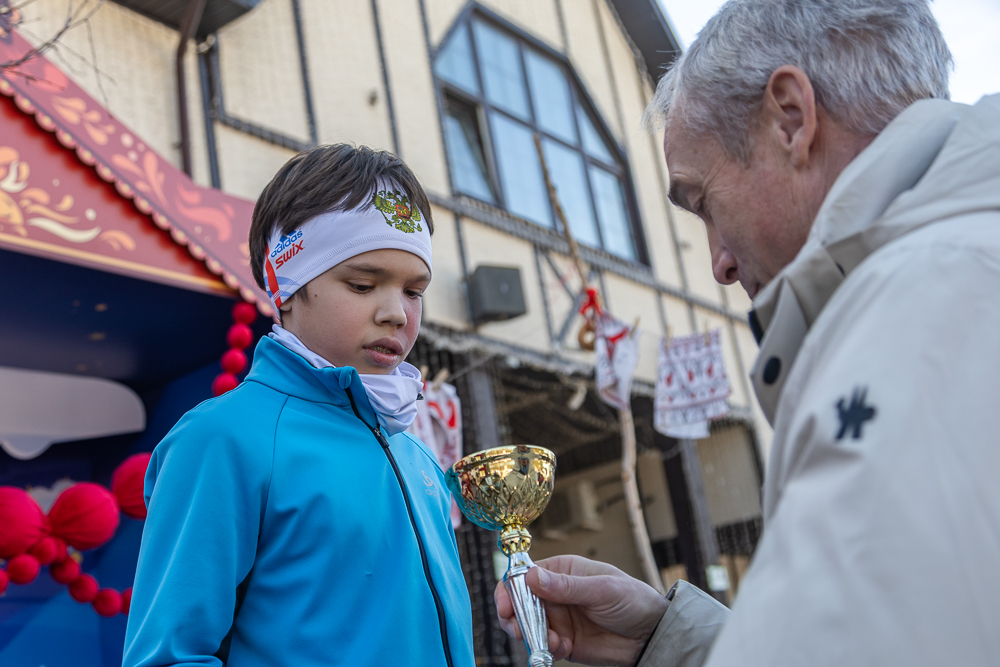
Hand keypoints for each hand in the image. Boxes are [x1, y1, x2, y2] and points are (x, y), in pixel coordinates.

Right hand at [494, 555, 668, 665]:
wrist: (651, 635)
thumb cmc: (632, 600)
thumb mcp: (602, 589)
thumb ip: (567, 587)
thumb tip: (532, 577)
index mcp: (562, 570)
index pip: (525, 574)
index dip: (510, 588)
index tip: (505, 604)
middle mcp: (555, 593)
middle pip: (518, 601)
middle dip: (514, 616)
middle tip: (518, 628)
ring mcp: (557, 618)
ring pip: (526, 625)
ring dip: (529, 634)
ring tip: (548, 641)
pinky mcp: (563, 641)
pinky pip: (542, 645)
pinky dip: (546, 648)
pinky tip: (563, 647)